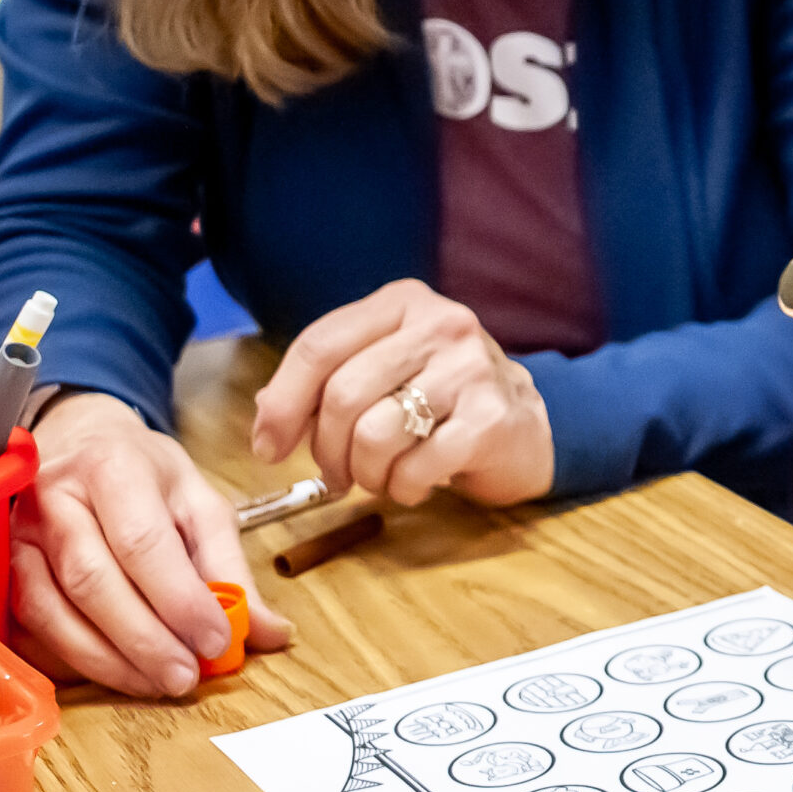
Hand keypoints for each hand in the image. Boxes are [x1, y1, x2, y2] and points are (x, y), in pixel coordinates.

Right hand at [11, 394, 293, 695]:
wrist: (80, 443)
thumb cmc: (145, 475)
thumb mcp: (200, 503)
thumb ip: (231, 567)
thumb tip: (268, 632)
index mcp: (113, 467)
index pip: (144, 542)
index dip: (179, 599)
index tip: (215, 639)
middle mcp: (54, 498)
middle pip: (93, 582)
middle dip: (143, 640)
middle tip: (185, 677)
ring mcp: (17, 534)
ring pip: (52, 610)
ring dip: (106, 659)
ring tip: (155, 683)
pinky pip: (26, 625)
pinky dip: (69, 658)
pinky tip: (110, 673)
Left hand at [251, 279, 553, 506]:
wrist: (527, 426)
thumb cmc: (443, 401)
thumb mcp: (386, 371)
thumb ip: (326, 383)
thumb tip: (265, 415)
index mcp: (404, 302)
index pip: (320, 345)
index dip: (282, 402)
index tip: (267, 446)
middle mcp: (441, 324)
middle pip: (342, 394)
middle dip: (325, 449)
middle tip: (335, 475)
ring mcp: (471, 369)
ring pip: (374, 434)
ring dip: (365, 474)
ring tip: (382, 477)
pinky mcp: (491, 418)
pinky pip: (415, 467)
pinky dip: (402, 489)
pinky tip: (417, 482)